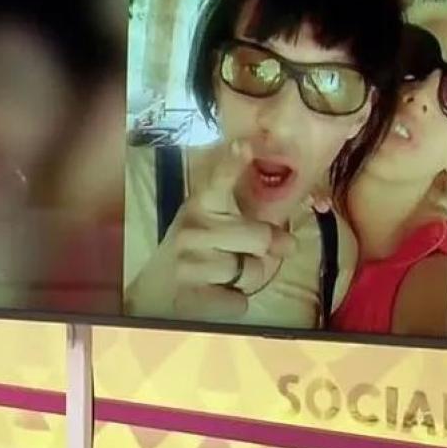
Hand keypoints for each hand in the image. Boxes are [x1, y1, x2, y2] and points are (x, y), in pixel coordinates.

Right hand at [126, 141, 295, 320]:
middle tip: (246, 254)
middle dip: (265, 250)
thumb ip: (249, 222)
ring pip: (253, 272)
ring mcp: (190, 263)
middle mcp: (193, 230)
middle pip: (260, 237)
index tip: (244, 145)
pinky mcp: (191, 297)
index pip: (218, 181)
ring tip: (224, 276)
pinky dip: (235, 302)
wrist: (156, 290)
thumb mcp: (211, 223)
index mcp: (200, 206)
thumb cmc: (196, 251)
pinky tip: (215, 294)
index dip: (233, 163)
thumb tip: (290, 243)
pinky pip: (240, 302)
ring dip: (248, 279)